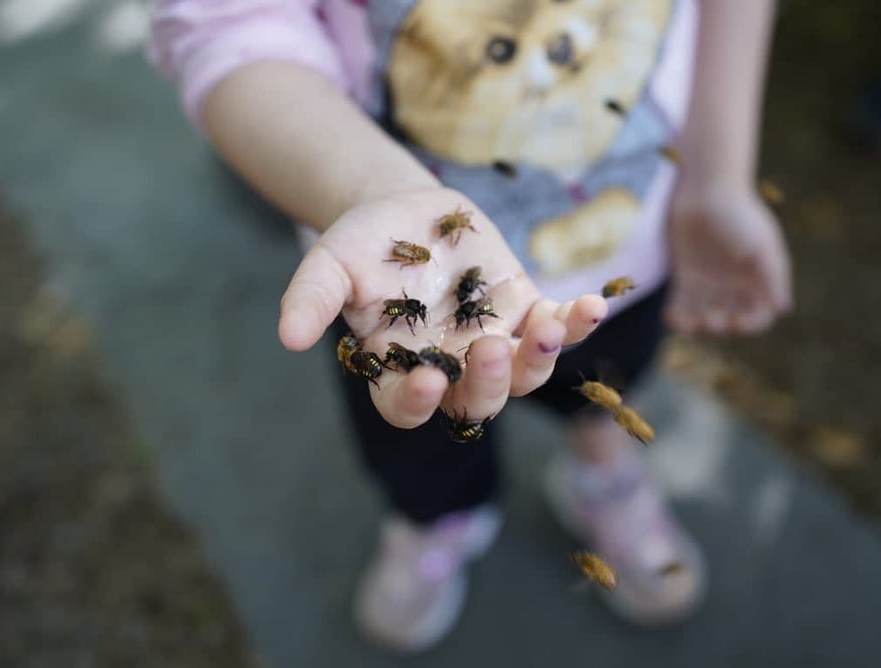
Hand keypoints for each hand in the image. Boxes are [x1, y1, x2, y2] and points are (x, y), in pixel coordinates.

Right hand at [279, 187, 607, 428]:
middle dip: (488, 382)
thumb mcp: (330, 263)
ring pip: (523, 374)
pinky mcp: (524, 311)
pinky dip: (575, 323)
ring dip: (539, 356)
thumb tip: (287, 337)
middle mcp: (450, 369)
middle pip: (476, 400)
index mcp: (400, 370)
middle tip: (489, 349)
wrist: (405, 210)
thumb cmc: (362, 244)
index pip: (409, 405)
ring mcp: (492, 343)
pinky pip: (556, 329)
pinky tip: (593, 304)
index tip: (429, 378)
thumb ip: (311, 298)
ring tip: (547, 324)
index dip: (419, 401)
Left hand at [665, 181, 791, 334]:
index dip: (749, 326)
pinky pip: (681, 305)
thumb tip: (783, 309)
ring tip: (688, 323)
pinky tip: (671, 317)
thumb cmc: (739, 214)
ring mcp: (709, 283)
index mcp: (758, 281)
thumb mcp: (761, 245)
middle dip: (719, 326)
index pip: (758, 317)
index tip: (735, 322)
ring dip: (696, 326)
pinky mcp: (686, 277)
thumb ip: (772, 277)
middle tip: (709, 319)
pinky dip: (676, 316)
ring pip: (703, 316)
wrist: (705, 190)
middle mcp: (734, 286)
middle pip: (729, 321)